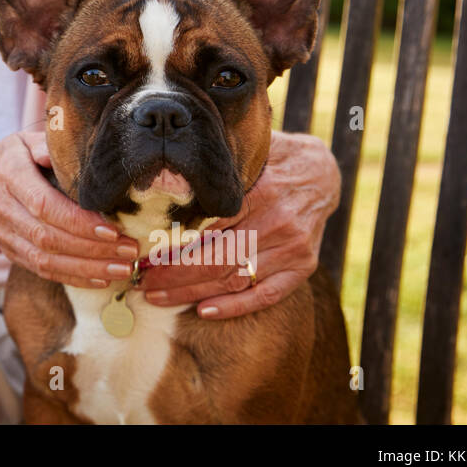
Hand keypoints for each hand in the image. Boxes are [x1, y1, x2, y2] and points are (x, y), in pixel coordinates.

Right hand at [0, 131, 137, 288]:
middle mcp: (2, 207)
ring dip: (86, 269)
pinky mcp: (8, 252)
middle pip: (47, 237)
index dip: (79, 222)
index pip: (45, 205)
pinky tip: (100, 279)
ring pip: (44, 260)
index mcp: (10, 174)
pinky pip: (41, 270)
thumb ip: (49, 146)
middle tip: (128, 252)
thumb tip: (80, 160)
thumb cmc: (13, 157)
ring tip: (121, 270)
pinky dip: (72, 277)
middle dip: (91, 249)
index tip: (112, 231)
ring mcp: (2, 234)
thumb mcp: (27, 140)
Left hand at [139, 131, 340, 318]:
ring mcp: (293, 248)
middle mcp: (278, 222)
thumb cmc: (273, 160)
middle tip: (142, 281)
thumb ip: (216, 171)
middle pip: (217, 258)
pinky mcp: (303, 266)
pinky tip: (204, 311)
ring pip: (236, 279)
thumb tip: (164, 177)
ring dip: (193, 292)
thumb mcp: (247, 156)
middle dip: (174, 274)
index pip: (208, 226)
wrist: (324, 172)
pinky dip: (236, 306)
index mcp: (261, 192)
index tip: (142, 254)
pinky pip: (268, 294)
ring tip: (159, 296)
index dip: (172, 244)